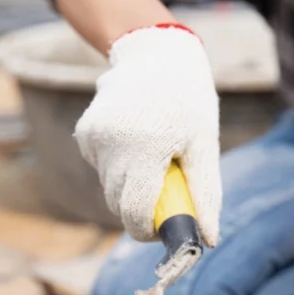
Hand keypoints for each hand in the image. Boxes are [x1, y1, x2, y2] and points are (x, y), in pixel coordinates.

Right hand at [74, 24, 221, 245]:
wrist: (156, 55)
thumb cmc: (188, 103)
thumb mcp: (204, 146)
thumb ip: (204, 194)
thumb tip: (208, 240)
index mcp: (145, 149)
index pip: (134, 213)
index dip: (147, 231)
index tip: (162, 229)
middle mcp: (113, 144)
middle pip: (118, 205)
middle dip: (139, 211)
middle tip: (165, 194)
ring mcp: (94, 138)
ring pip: (108, 188)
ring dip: (129, 187)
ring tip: (153, 161)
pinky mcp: (85, 133)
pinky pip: (100, 168)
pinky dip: (117, 167)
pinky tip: (135, 144)